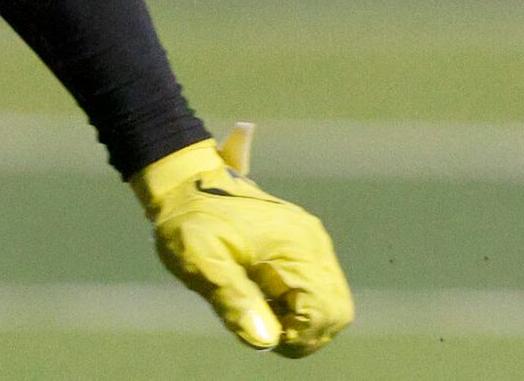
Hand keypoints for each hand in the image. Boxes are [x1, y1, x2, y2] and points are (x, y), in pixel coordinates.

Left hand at [132, 124, 351, 356]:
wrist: (186, 183)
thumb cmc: (189, 222)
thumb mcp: (201, 262)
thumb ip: (234, 299)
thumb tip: (265, 341)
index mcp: (295, 248)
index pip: (326, 312)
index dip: (296, 336)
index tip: (258, 327)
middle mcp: (313, 245)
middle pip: (336, 312)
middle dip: (302, 334)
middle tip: (258, 324)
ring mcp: (311, 244)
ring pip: (331, 303)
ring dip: (299, 321)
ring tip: (257, 308)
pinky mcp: (304, 245)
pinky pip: (318, 289)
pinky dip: (296, 306)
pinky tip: (261, 295)